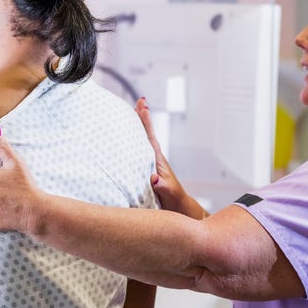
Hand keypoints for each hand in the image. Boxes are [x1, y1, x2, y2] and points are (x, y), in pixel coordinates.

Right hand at [135, 97, 203, 217]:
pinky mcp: (147, 168)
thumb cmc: (173, 200)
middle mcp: (154, 158)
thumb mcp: (167, 193)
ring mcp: (151, 162)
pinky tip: (128, 138)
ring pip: (143, 140)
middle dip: (143, 117)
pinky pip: (138, 150)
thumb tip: (155, 179)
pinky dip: (135, 140)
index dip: (146, 121)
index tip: (143, 106)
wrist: (178, 207)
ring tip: (134, 111)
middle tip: (140, 101)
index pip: (150, 137)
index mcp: (158, 160)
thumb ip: (161, 186)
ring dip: (139, 126)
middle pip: (147, 133)